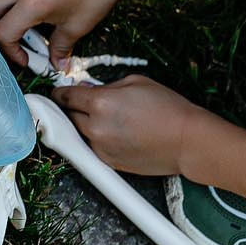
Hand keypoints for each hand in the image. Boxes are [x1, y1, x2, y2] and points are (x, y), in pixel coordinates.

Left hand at [52, 76, 200, 176]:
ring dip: (84, 125)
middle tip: (82, 104)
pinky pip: (92, 148)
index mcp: (100, 103)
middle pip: (68, 116)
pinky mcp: (108, 162)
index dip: (59, 93)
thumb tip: (87, 90)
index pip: (64, 97)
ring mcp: (101, 148)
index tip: (57, 93)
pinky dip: (97, 140)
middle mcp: (95, 127)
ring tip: (107, 119)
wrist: (188, 141)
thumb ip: (105, 86)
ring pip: (79, 133)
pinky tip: (116, 133)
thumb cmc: (168, 109)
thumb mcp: (135, 82)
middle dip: (72, 108)